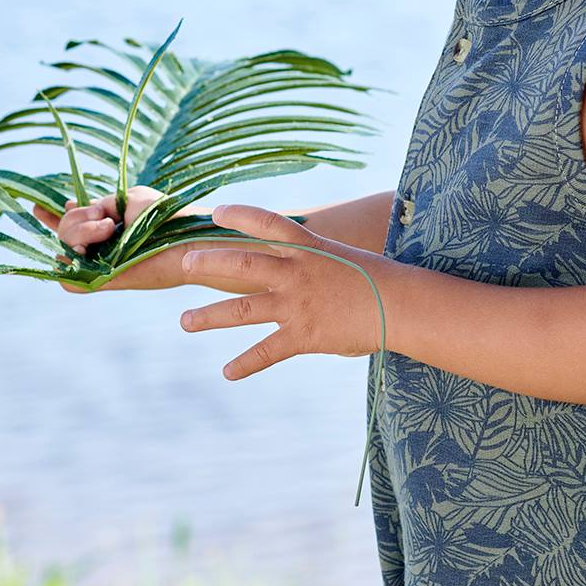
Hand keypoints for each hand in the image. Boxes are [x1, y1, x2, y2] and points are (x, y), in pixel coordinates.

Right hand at [32, 184, 164, 292]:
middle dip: (76, 219)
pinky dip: (69, 264)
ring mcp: (98, 264)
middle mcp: (98, 246)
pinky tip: (89, 248)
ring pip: (62, 252)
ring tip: (107, 229)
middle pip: (62, 234)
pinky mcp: (102, 282)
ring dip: (77, 233)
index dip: (50, 216)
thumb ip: (99, 205)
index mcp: (103, 225)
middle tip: (106, 217)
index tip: (37, 208)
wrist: (183, 236)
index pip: (69, 224)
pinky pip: (68, 280)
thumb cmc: (163, 215)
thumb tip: (69, 208)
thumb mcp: (126, 200)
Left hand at [178, 202, 385, 378]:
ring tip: (185, 321)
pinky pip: (266, 351)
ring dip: (209, 316)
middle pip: (241, 262)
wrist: (401, 304)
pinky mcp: (303, 334)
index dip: (240, 214)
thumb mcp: (346, 260)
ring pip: (241, 309)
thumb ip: (321, 265)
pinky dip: (245, 364)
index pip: (267, 223)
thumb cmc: (382, 281)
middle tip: (184, 264)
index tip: (217, 212)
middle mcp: (296, 273)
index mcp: (309, 248)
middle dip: (209, 263)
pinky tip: (227, 373)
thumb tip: (307, 275)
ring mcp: (296, 304)